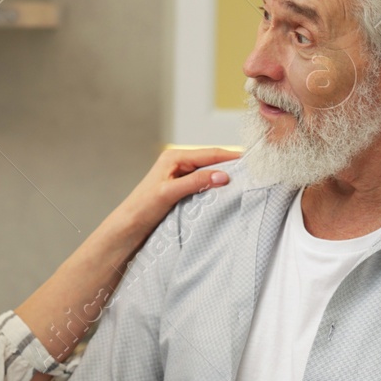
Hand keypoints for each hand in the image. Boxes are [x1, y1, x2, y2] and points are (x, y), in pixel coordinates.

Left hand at [106, 147, 239, 246]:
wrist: (127, 227)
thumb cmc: (141, 208)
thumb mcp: (169, 193)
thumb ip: (196, 182)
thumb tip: (223, 175)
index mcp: (174, 157)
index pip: (210, 153)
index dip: (231, 156)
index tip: (252, 160)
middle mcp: (178, 163)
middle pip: (212, 161)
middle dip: (231, 166)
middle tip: (253, 171)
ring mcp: (180, 176)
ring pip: (209, 173)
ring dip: (224, 177)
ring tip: (244, 181)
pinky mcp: (181, 189)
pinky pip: (204, 184)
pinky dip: (215, 187)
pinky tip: (225, 193)